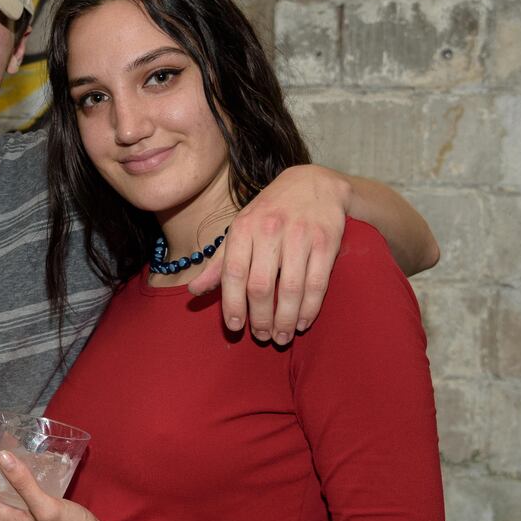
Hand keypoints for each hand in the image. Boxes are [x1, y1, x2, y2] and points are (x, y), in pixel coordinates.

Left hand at [0, 448, 102, 520]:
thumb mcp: (46, 506)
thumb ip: (23, 483)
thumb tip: (1, 456)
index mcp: (0, 519)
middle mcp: (0, 519)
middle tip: (6, 447)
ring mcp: (12, 517)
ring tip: (14, 452)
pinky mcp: (24, 513)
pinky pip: (7, 492)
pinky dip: (11, 476)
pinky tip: (27, 467)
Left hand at [187, 164, 348, 343]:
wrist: (314, 183)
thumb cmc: (270, 212)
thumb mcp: (240, 229)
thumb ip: (219, 263)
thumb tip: (194, 292)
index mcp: (243, 227)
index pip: (233, 273)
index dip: (232, 304)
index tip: (235, 327)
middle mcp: (270, 230)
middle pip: (260, 285)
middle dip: (260, 318)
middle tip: (262, 336)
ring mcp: (300, 235)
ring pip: (290, 289)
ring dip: (284, 320)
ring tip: (281, 337)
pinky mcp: (326, 242)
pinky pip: (317, 283)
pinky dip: (309, 308)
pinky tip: (302, 322)